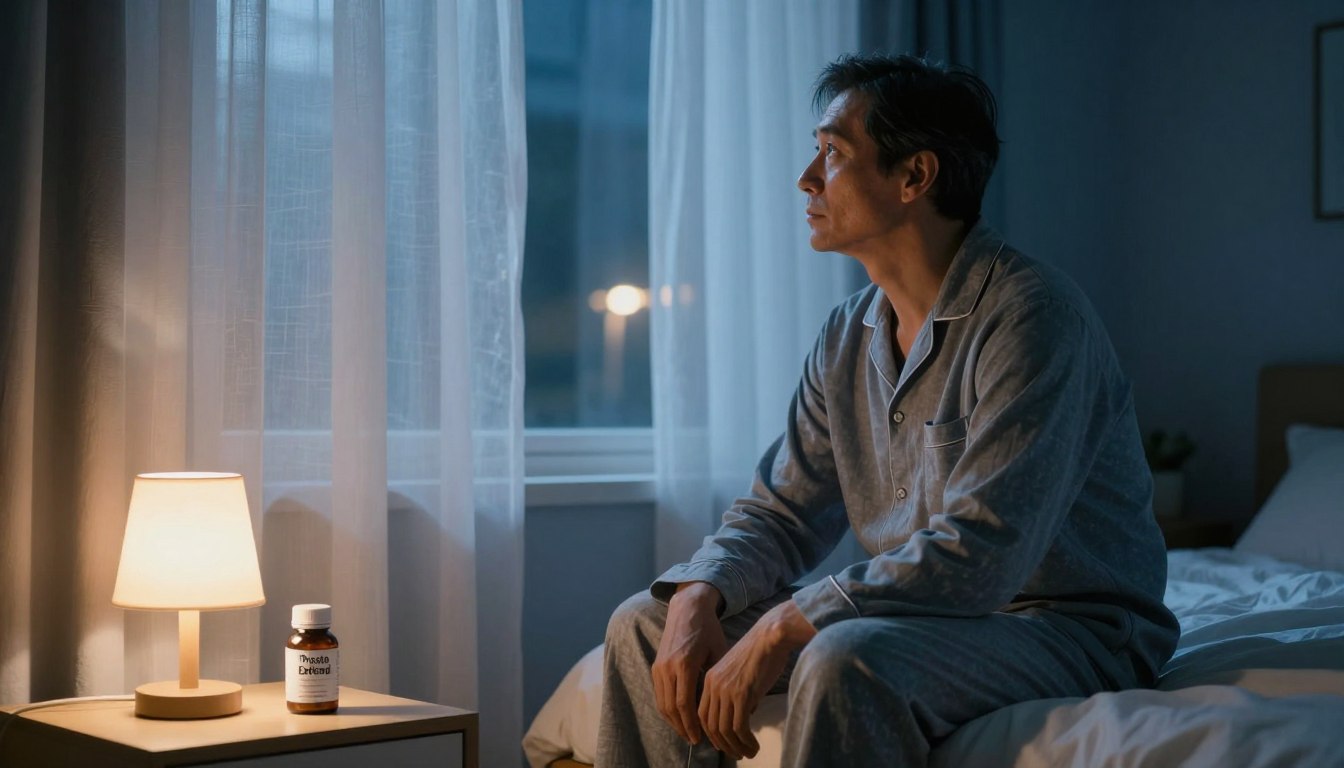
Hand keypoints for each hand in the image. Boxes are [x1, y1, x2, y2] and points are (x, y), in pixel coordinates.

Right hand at [652, 582, 726, 744]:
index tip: (701, 737)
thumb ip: (722, 678)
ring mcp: (659, 666)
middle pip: (671, 708)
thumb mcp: (719, 651)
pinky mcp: (656, 665)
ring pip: (662, 703)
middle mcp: (668, 667)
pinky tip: (679, 716)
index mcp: (685, 664)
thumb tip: (740, 703)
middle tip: (695, 740)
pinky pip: (659, 694)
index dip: (692, 724)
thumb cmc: (709, 629)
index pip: (685, 704)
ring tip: (687, 732)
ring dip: (673, 721)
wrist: (687, 608)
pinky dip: (667, 708)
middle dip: (682, 727)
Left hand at [698, 599, 816, 758]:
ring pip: (725, 730)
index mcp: (710, 680)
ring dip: (736, 747)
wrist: (771, 636)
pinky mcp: (741, 695)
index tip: (724, 744)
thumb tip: (743, 715)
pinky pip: (739, 727)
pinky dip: (746, 741)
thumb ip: (735, 692)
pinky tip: (754, 746)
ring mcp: (726, 690)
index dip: (712, 734)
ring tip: (749, 753)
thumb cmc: (761, 651)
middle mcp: (713, 686)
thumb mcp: (738, 673)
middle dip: (723, 745)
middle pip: (711, 726)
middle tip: (737, 754)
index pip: (703, 715)